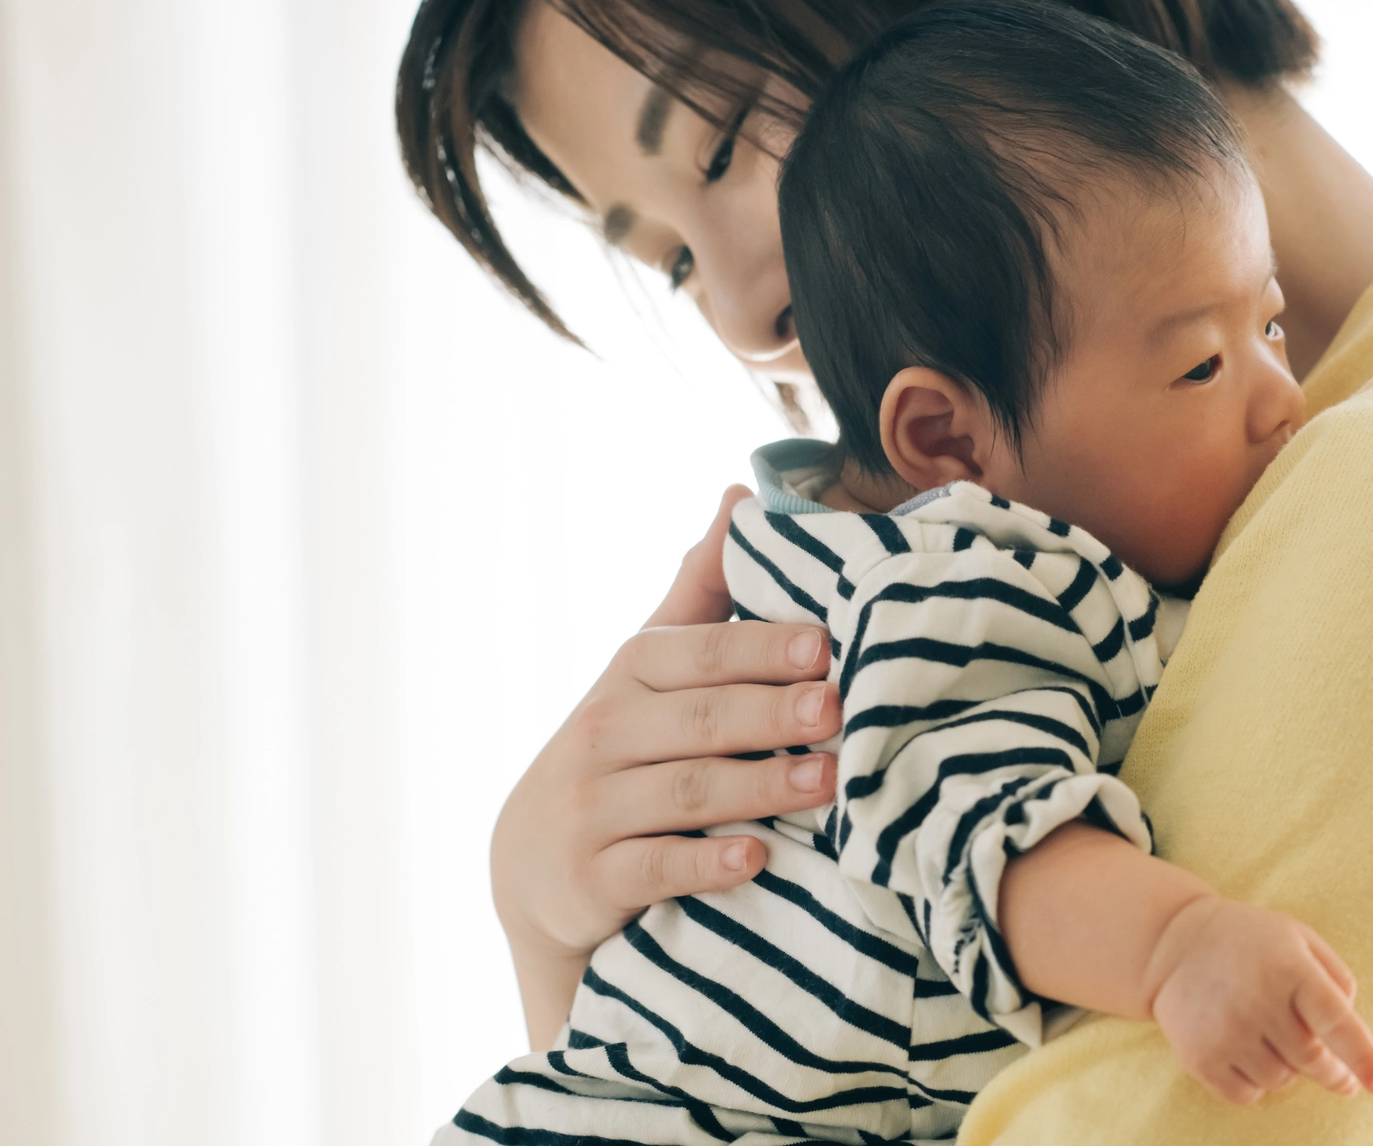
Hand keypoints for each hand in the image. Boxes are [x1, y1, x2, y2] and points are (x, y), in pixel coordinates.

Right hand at [491, 485, 841, 1047]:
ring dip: (758, 784)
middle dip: (770, 711)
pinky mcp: (589, 879)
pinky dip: (703, 861)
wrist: (534, 874)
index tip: (824, 644)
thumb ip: (699, 593)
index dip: (760, 646)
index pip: (699, 652)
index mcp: (632, 674)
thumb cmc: (620, 753)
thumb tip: (741, 494)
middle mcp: (605, 733)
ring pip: (684, 790)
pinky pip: (652, 867)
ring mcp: (591, 809)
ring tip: (825, 780)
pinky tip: (754, 855)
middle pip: (699, 719)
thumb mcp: (647, 671)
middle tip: (837, 708)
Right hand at [1147, 896, 1372, 1105]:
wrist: (1173, 945)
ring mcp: (1226, 1032)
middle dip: (1334, 1072)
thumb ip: (1336, 978)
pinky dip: (1257, 1083)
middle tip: (1341, 1075)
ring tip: (1271, 1038)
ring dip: (1289, 1070)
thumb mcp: (1298, 938)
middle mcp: (1256, 1000)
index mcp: (1289, 967)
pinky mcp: (1201, 1058)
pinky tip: (1246, 1051)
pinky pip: (1248, 1095)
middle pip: (1314, 1060)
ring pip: (1283, 1081)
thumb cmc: (1250, 942)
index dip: (1364, 1056)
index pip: (1336, 1021)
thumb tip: (1350, 1035)